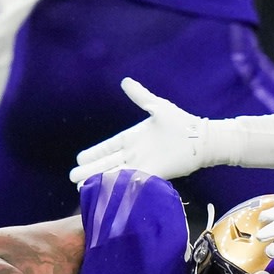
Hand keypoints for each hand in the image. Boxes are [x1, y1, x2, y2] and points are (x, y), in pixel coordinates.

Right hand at [71, 77, 213, 184]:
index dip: (94, 153)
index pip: (108, 147)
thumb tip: (125, 81)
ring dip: (100, 180)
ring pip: (115, 174)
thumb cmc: (180, 122)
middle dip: (90, 170)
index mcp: (132, 138)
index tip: (80, 159)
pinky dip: (118, 186)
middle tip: (73, 177)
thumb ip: (140, 96)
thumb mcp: (157, 107)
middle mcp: (134, 153)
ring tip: (83, 187)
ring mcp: (142, 165)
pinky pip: (131, 181)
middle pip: (107, 163)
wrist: (200, 139)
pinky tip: (105, 191)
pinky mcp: (152, 175)